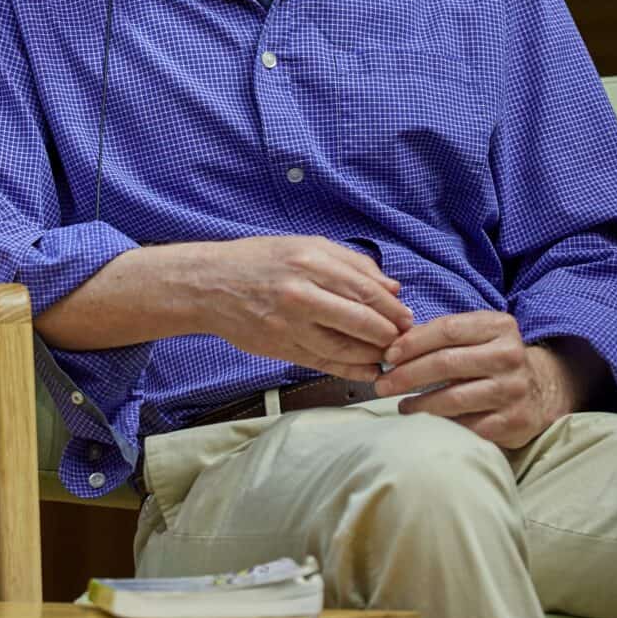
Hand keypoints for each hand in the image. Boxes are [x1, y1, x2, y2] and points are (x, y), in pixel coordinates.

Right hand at [186, 236, 413, 381]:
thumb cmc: (259, 261)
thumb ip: (351, 263)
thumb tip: (393, 287)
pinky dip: (349, 370)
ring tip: (387, 357)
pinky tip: (366, 371)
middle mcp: (302, 293)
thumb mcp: (304, 246)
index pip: (366, 289)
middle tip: (402, 341)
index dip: (392, 309)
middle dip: (389, 334)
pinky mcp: (281, 347)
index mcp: (310, 261)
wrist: (209, 285)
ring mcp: (290, 324)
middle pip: (361, 320)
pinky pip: (323, 362)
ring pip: (344, 346)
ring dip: (372, 356)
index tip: (407, 319)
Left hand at [374, 311, 589, 448]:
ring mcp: (514, 390)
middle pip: (447, 363)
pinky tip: (425, 424)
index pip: (447, 330)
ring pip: (454, 398)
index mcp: (499, 326)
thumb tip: (392, 343)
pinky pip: (468, 426)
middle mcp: (510, 355)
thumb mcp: (476, 335)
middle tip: (382, 385)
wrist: (540, 392)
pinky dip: (442, 426)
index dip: (412, 342)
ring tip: (400, 406)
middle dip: (407, 375)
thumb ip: (441, 334)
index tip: (388, 355)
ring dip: (419, 405)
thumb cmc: (492, 360)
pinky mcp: (514, 421)